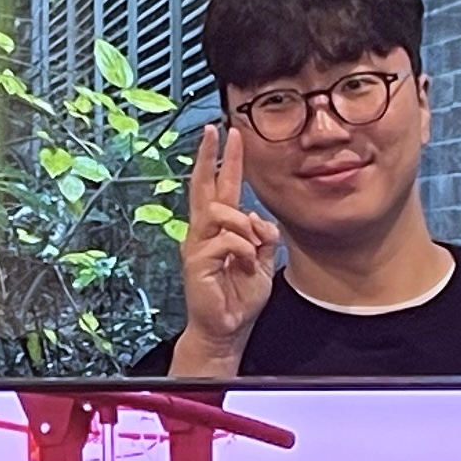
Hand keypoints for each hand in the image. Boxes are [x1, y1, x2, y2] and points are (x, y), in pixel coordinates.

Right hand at [173, 123, 278, 372]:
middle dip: (211, 156)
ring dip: (245, 225)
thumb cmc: (240, 297)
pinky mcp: (196, 261)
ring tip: (254, 248)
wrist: (226, 328)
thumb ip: (264, 236)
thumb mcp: (263, 261)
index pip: (220, 187)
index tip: (230, 135)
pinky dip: (243, 248)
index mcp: (219, 229)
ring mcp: (197, 245)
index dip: (225, 160)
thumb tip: (260, 218)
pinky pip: (226, 240)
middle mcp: (203, 232)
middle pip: (204, 186)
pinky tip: (245, 261)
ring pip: (221, 211)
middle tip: (216, 131)